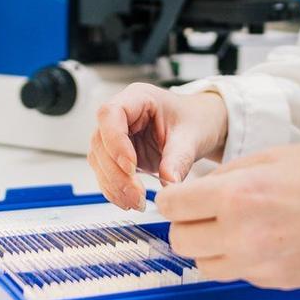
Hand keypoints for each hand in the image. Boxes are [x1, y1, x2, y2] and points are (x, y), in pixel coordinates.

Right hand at [88, 83, 229, 210]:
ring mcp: (116, 135)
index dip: (115, 141)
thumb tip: (169, 182)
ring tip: (136, 202)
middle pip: (101, 141)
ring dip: (113, 185)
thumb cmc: (195, 120)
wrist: (200, 126)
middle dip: (116, 172)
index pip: (111, 114)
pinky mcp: (117, 155)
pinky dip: (114, 190)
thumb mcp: (191, 137)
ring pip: (99, 160)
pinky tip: (128, 201)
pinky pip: (106, 173)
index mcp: (138, 98)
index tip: (131, 167)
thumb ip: (179, 159)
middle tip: (136, 195)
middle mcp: (122, 115)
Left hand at [155, 143, 299, 288]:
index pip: (172, 207)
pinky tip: (263, 237)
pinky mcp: (276, 283)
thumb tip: (195, 190)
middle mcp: (243, 235)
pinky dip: (239, 258)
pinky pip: (237, 274)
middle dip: (185, 222)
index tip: (179, 194)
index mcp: (239, 196)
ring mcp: (260, 265)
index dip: (171, 198)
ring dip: (208, 245)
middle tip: (203, 209)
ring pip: (204, 264)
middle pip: (180, 241)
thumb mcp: (273, 156)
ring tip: (233, 225)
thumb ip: (227, 175)